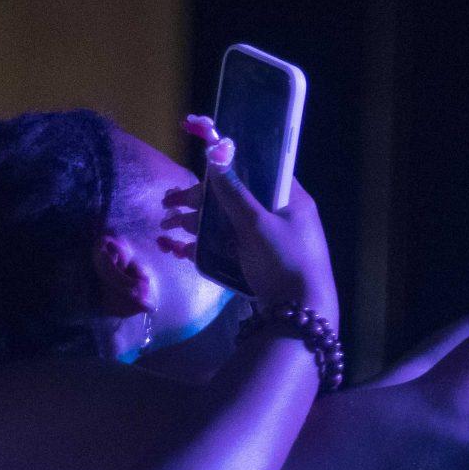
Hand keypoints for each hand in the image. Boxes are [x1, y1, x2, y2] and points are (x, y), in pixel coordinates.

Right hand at [185, 114, 336, 318]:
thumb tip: (217, 155)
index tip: (199, 171)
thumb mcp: (257, 225)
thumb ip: (234, 193)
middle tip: (168, 204)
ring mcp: (271, 242)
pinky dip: (208, 246)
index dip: (230, 168)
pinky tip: (181, 250)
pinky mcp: (260, 263)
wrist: (301, 314)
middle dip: (202, 202)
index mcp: (293, 200)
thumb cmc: (284, 260)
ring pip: (230, 225)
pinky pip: (231, 247)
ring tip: (167, 226)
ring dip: (199, 224)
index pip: (261, 172)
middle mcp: (284, 217)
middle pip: (238, 199)